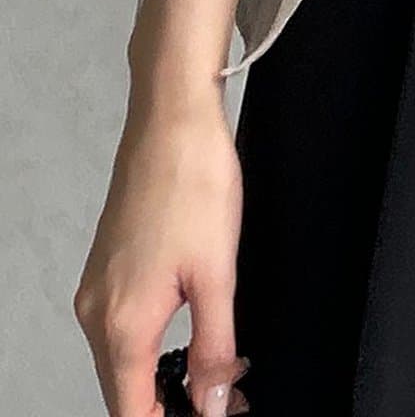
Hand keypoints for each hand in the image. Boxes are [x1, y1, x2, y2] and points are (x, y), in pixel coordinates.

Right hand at [74, 100, 247, 416]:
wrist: (172, 121)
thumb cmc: (194, 184)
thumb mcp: (218, 275)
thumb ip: (213, 348)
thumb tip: (210, 403)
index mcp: (121, 324)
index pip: (132, 410)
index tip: (212, 416)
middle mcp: (96, 313)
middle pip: (124, 390)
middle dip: (170, 404)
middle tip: (225, 397)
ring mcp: (97, 288)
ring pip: (123, 359)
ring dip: (162, 375)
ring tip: (217, 370)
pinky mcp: (107, 267)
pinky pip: (123, 326)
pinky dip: (152, 342)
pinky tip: (191, 330)